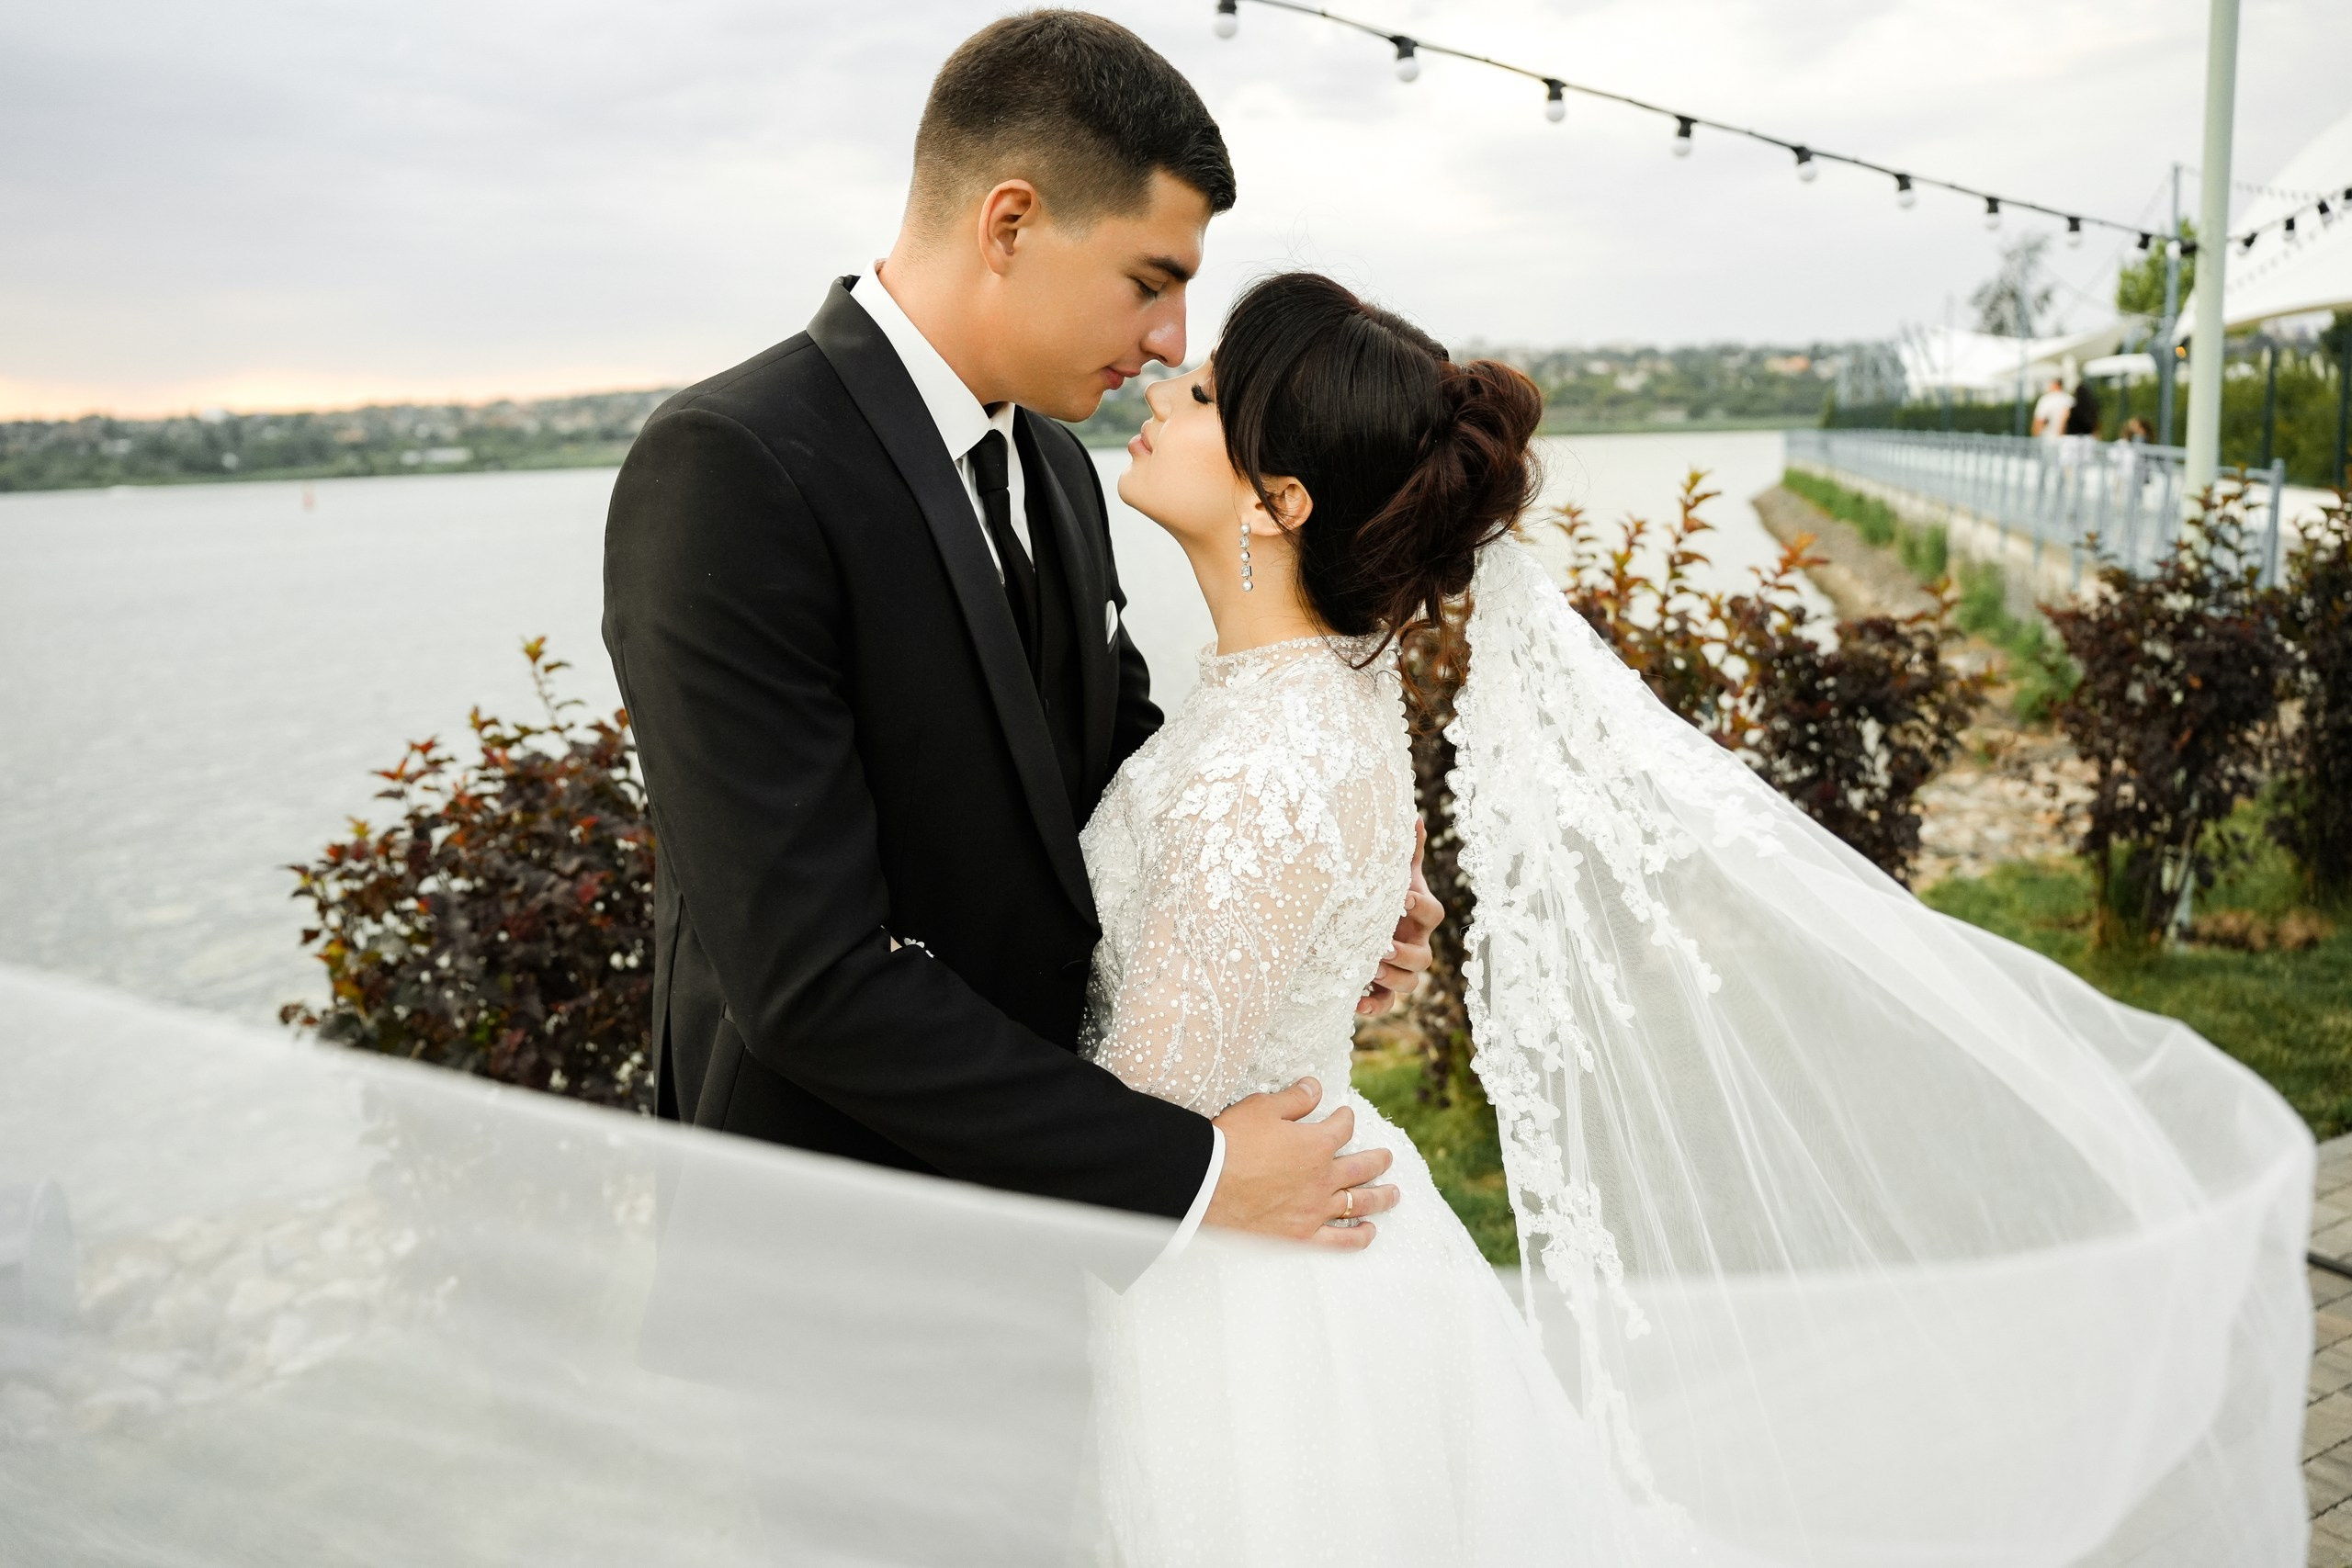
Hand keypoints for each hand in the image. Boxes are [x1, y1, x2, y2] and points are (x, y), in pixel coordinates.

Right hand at [1204, 1078, 1398, 1251]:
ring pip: (1359, 1202)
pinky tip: (1370, 1232)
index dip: (1345, 1118)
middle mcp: (1324, 1177)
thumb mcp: (1262, 1107)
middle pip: (1362, 1167)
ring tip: (1394, 1194)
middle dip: (1377, 1159)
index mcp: (1317, 1144)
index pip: (1343, 1128)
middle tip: (1387, 1157)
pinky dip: (1358, 1236)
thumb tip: (1315, 1085)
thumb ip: (1294, 1098)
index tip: (1344, 1115)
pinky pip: (1339, 1240)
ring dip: (1381, 1197)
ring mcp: (1315, 1209)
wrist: (1206, 1183)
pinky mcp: (1302, 1234)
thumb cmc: (1231, 1141)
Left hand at [1356, 819, 1442, 1015]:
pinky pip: (1387, 1003)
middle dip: (1405, 953)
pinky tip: (1356, 1003)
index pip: (1433, 913)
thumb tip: (1413, 815)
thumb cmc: (1383, 894)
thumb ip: (1406, 850)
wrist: (1360, 922)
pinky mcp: (1384, 988)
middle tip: (1382, 946)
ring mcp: (1401, 969)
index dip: (1421, 906)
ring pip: (1411, 983)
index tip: (1403, 897)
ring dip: (1393, 979)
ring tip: (1370, 970)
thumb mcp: (1394, 872)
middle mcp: (1414, 944)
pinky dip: (1374, 1006)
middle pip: (1424, 956)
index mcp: (1418, 916)